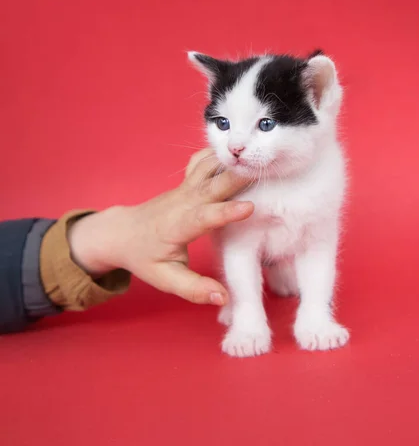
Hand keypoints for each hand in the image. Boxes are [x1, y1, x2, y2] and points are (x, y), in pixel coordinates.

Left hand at [68, 149, 252, 305]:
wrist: (123, 232)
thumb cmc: (144, 257)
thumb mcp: (164, 278)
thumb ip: (194, 289)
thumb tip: (224, 298)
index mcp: (177, 225)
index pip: (203, 217)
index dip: (226, 212)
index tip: (250, 208)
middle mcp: (182, 201)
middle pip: (211, 185)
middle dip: (237, 177)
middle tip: (263, 171)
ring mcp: (185, 188)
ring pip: (209, 166)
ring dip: (232, 161)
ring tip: (259, 157)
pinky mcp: (188, 182)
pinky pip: (204, 161)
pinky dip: (220, 154)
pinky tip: (239, 152)